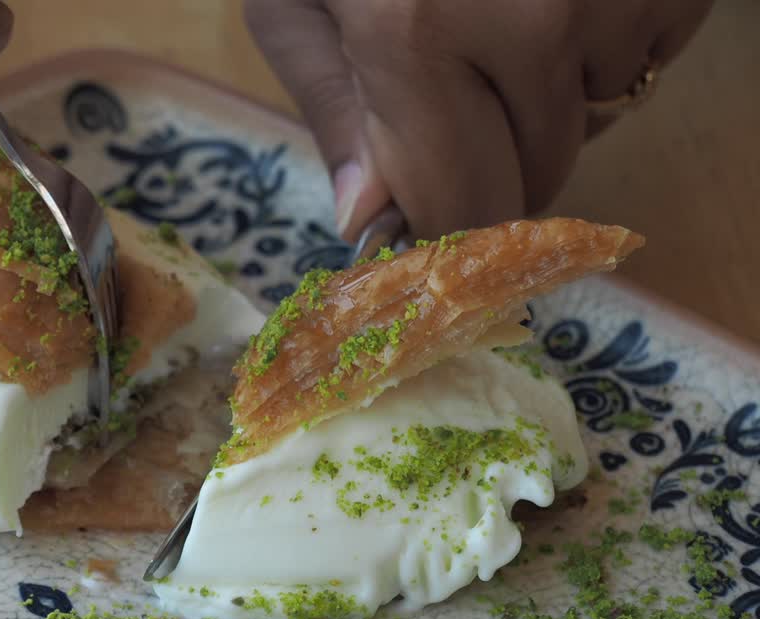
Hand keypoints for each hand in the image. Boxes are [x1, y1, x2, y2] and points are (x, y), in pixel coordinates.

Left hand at [246, 0, 712, 240]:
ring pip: (605, 107)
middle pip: (544, 170)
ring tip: (503, 6)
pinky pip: (654, 41)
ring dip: (556, 89)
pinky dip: (610, 30)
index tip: (433, 211)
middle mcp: (534, 18)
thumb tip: (370, 222)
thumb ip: (336, 107)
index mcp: (418, 35)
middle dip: (497, 156)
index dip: (449, 224)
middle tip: (458, 95)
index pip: (464, 203)